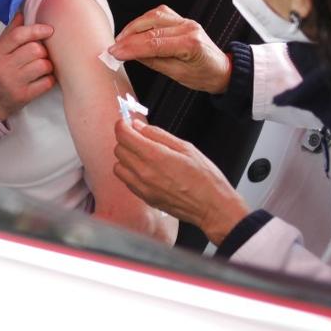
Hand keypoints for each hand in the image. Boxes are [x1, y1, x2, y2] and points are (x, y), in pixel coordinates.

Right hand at [0, 14, 54, 120]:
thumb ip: (10, 33)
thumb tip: (22, 13)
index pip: (18, 35)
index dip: (36, 30)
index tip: (48, 30)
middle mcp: (3, 67)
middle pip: (34, 49)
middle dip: (43, 51)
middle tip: (40, 55)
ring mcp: (13, 83)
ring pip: (43, 65)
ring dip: (47, 65)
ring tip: (42, 67)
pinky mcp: (24, 96)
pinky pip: (47, 82)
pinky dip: (49, 79)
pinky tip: (43, 79)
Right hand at [108, 5, 231, 93]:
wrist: (221, 70)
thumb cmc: (204, 75)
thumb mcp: (178, 74)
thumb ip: (154, 61)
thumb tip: (131, 54)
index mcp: (191, 43)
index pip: (154, 43)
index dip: (131, 48)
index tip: (115, 52)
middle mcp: (188, 27)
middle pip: (151, 28)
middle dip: (128, 38)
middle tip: (114, 48)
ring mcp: (185, 21)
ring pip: (153, 16)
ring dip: (134, 27)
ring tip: (121, 40)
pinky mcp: (181, 19)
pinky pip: (159, 14)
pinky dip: (143, 21)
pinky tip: (135, 30)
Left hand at [113, 118, 248, 245]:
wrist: (212, 207)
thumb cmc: (205, 178)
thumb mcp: (186, 148)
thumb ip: (158, 135)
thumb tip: (138, 126)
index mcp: (155, 156)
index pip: (124, 136)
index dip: (123, 126)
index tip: (126, 123)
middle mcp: (144, 172)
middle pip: (118, 149)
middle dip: (126, 140)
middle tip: (138, 138)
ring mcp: (142, 187)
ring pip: (118, 166)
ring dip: (126, 158)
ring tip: (142, 156)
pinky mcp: (144, 198)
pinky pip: (126, 181)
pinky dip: (130, 172)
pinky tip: (145, 170)